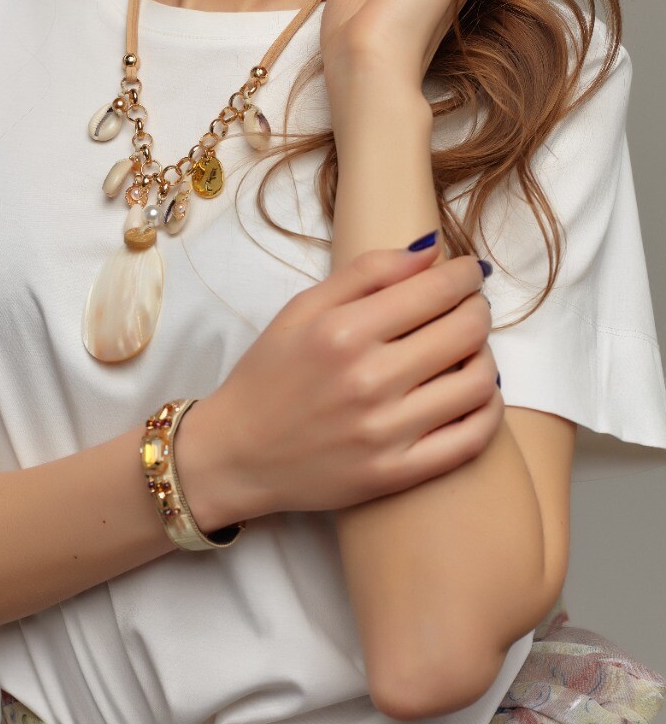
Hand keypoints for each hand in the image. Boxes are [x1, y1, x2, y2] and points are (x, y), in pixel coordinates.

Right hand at [180, 237, 503, 524]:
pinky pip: (471, 439)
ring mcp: (384, 432)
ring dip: (485, 356)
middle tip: (468, 308)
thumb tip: (430, 249)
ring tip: (468, 352)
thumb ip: (365, 272)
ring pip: (477, 382)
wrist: (236, 455)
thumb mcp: (301, 309)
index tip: (467, 272)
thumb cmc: (269, 377)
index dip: (465, 274)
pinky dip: (487, 410)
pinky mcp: (395, 474)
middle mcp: (367, 380)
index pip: (436, 289)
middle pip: (466, 330)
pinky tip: (474, 394)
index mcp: (342, 331)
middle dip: (478, 309)